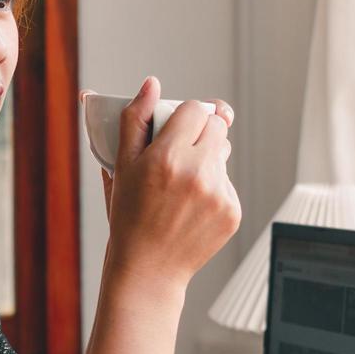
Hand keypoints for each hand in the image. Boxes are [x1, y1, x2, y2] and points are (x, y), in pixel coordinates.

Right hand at [102, 78, 241, 289]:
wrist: (148, 268)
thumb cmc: (129, 217)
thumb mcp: (121, 166)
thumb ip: (134, 120)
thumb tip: (152, 84)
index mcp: (167, 157)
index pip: (196, 108)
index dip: (185, 116)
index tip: (174, 129)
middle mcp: (198, 173)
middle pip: (218, 126)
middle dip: (201, 132)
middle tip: (180, 153)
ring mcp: (219, 194)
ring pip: (224, 154)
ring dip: (208, 160)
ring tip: (182, 186)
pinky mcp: (233, 212)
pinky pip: (228, 183)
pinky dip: (214, 189)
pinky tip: (191, 207)